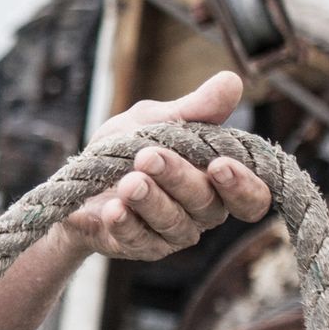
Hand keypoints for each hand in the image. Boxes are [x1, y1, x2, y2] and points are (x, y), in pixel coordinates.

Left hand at [63, 71, 271, 261]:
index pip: (251, 198)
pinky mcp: (139, 247)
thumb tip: (232, 82)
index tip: (219, 164)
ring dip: (150, 201)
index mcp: (217, 181)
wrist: (77, 178)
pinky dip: (125, 225)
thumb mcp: (155, 121)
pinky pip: (138, 241)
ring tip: (128, 182)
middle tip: (147, 157)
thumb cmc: (127, 148)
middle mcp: (202, 212)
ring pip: (173, 224)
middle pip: (206, 205)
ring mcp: (171, 234)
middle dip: (177, 178)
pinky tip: (112, 210)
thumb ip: (193, 109)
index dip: (242, 186)